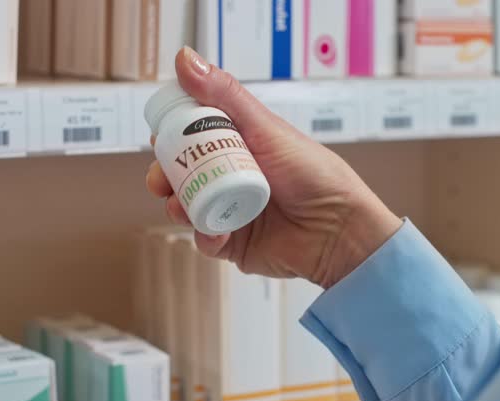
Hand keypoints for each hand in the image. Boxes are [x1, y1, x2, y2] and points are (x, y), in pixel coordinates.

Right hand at [146, 47, 401, 287]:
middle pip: (183, 173)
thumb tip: (185, 58)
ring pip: (189, 208)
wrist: (338, 228)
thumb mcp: (266, 128)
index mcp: (241, 146)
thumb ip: (224, 95)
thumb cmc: (313, 174)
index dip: (174, 137)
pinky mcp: (235, 243)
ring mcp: (232, 210)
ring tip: (180, 207)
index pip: (194, 137)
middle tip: (161, 179)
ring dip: (178, 207)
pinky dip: (205, 236)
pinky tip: (216, 234)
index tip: (162, 137)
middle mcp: (233, 176)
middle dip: (166, 176)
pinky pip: (207, 239)